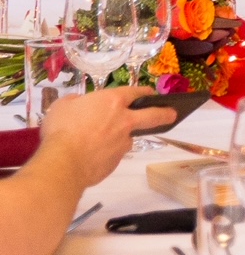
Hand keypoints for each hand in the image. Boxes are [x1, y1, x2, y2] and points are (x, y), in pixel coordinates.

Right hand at [40, 87, 161, 189]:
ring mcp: (123, 143)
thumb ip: (76, 102)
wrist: (63, 162)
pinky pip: (113, 154)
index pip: (136, 93)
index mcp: (113, 102)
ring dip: (121, 137)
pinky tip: (90, 156)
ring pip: (129, 138)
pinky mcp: (116, 162)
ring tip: (97, 142)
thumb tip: (79, 104)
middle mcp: (125, 121)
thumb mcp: (63, 105)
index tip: (150, 94)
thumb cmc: (61, 128)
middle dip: (166, 113)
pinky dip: (105, 154)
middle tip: (173, 114)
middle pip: (154, 116)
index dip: (144, 92)